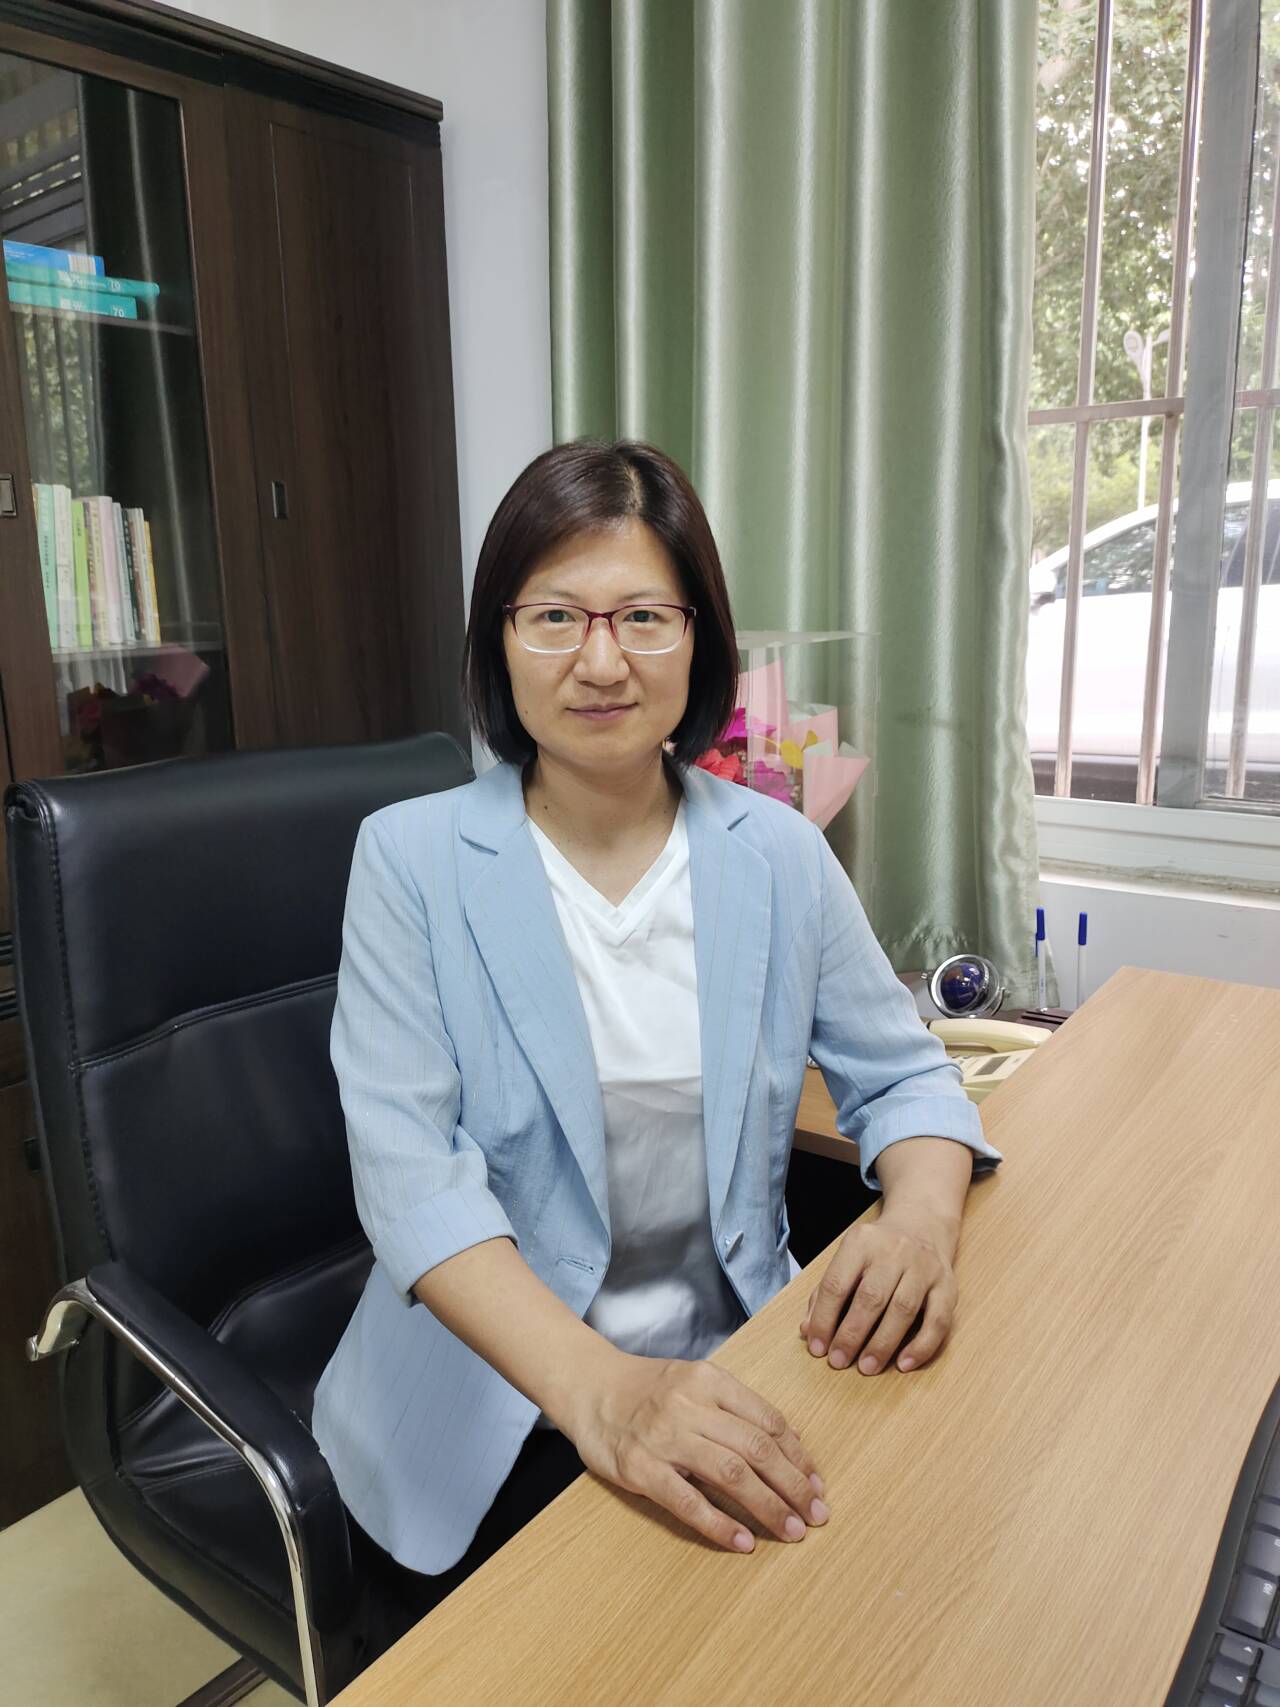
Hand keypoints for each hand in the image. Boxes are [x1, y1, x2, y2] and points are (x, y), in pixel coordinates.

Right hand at [563, 1351, 829, 1553]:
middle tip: (817, 1514)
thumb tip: (789, 1442)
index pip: (767, 1420)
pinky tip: (743, 1541)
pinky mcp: (639, 1468)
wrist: (588, 1386)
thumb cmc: (648, 1389)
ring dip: (769, 1506)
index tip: (817, 1483)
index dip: (798, 1455)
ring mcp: (664, 1437)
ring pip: (731, 1474)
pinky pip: (688, 1501)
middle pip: (757, 1449)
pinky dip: (720, 1524)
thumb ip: (735, 1407)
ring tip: (792, 1530)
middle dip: (794, 1485)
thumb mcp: (694, 1381)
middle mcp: (690, 1405)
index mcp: (709, 1380)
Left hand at [799, 1206, 959, 1374]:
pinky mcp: (947, 1285)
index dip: (824, 1319)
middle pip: (870, 1298)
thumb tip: (808, 1331)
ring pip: (903, 1310)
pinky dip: (921, 1346)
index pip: (837, 1284)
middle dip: (852, 1335)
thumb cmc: (876, 1252)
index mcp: (861, 1242)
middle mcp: (894, 1251)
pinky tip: (904, 1364)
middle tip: (839, 1361)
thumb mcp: (847, 1259)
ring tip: (867, 1367)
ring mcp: (924, 1267)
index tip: (818, 1348)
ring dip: (883, 1344)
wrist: (922, 1225)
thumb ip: (825, 1294)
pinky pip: (938, 1320)